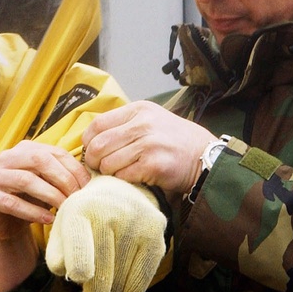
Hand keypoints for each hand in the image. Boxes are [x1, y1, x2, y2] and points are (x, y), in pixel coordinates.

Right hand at [0, 140, 90, 291]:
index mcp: (25, 149)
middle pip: (40, 161)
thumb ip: (61, 176)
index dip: (73, 168)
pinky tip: (48, 220)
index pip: (54, 152)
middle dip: (63, 179)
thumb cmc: (29, 200)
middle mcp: (7, 157)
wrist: (1, 223)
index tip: (88, 186)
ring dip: (50, 195)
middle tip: (77, 197)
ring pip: (26, 180)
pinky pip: (12, 203)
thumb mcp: (46, 184)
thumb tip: (91, 179)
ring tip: (65, 208)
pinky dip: (33, 212)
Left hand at [46, 174, 165, 291]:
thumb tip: (75, 277)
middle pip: (101, 276)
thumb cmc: (83, 221)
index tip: (80, 278)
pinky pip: (144, 279)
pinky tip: (124, 289)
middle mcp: (109, 212)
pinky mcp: (156, 230)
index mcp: (79, 211)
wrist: (117, 193)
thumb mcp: (61, 233)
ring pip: (122, 282)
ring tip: (107, 288)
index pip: (80, 259)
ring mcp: (136, 220)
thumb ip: (57, 259)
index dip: (79, 274)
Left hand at [81, 100, 213, 194]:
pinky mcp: (153, 164)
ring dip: (109, 173)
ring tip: (120, 173)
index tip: (91, 151)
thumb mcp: (151, 120)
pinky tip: (134, 178)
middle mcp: (142, 124)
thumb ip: (125, 125)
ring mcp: (148, 144)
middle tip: (100, 168)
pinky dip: (123, 181)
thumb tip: (92, 140)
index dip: (88, 141)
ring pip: (108, 163)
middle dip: (94, 161)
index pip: (97, 124)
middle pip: (98, 145)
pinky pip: (123, 176)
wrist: (204, 156)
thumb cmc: (174, 140)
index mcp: (138, 110)